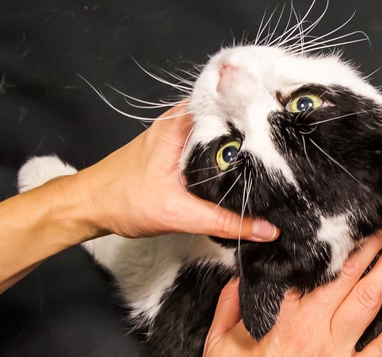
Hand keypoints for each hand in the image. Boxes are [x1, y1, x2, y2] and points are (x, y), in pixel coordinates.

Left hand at [70, 102, 278, 241]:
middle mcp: (183, 120)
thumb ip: (225, 221)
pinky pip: (214, 146)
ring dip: (247, 143)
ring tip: (280, 156)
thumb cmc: (122, 199)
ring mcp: (181, 133)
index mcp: (182, 121)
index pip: (231, 101)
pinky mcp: (179, 149)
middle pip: (232, 115)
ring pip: (224, 132)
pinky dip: (231, 156)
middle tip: (291, 144)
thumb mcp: (180, 213)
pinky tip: (250, 170)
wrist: (90, 206)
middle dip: (260, 128)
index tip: (289, 118)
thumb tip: (267, 230)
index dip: (261, 107)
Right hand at [194, 221, 381, 356]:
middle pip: (345, 278)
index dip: (328, 247)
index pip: (309, 272)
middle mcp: (311, 331)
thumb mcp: (216, 346)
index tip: (341, 228)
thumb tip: (240, 278)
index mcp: (279, 318)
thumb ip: (230, 307)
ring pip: (368, 304)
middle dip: (368, 247)